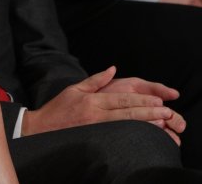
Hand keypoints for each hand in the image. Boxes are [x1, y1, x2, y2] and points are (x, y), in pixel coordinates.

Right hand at [23, 67, 179, 140]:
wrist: (41, 128)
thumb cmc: (58, 108)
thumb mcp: (74, 88)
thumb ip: (96, 79)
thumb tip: (112, 69)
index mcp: (92, 100)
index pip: (122, 99)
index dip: (141, 100)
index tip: (158, 101)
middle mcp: (95, 113)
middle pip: (127, 112)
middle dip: (148, 112)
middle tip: (166, 112)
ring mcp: (95, 128)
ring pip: (124, 125)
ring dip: (144, 124)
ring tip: (161, 123)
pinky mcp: (94, 138)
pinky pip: (117, 136)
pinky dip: (131, 135)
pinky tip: (142, 135)